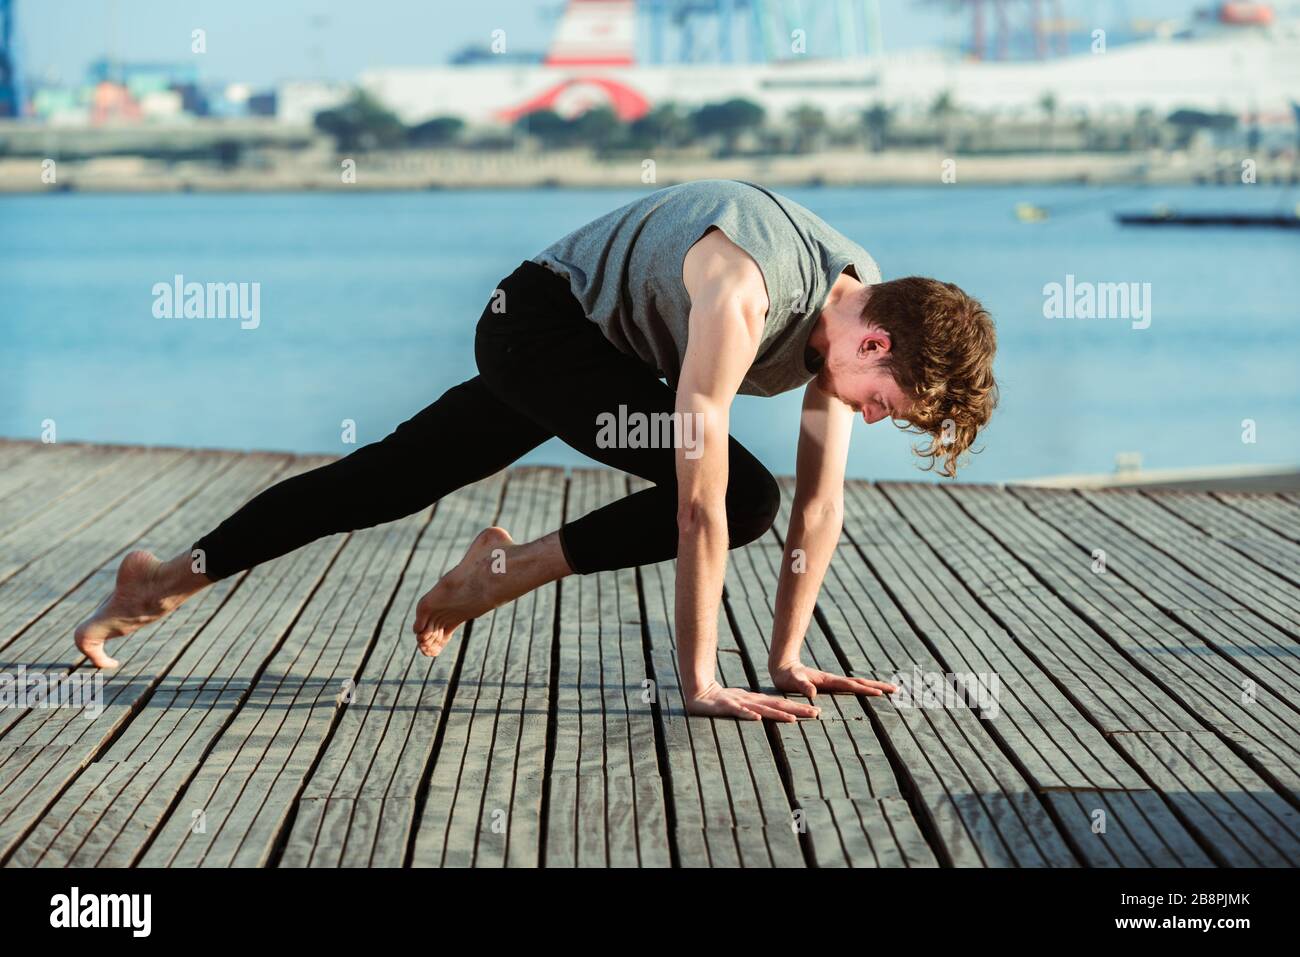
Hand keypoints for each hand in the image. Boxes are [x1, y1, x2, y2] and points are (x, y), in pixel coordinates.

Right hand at [685, 681, 819, 721]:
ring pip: (762, 709)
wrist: (699, 692)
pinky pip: (738, 711)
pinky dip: (748, 714)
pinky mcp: (726, 706)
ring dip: (778, 714)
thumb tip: (772, 716)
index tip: (817, 712)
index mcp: (757, 701)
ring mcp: (740, 703)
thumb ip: (757, 709)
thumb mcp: (743, 705)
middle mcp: (752, 701)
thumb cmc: (722, 700)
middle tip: (816, 713)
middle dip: (798, 710)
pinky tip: (758, 718)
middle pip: (778, 705)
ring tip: (793, 719)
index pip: (782, 704)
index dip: (799, 708)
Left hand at [770, 661, 897, 699]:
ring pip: (858, 684)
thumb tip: (812, 693)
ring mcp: (834, 682)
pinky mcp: (831, 684)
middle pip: (861, 683)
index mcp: (829, 680)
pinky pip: (852, 687)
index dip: (865, 689)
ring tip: (890, 689)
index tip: (881, 693)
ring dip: (874, 687)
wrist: (783, 666)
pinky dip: (864, 689)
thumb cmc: (786, 676)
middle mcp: (834, 680)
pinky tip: (869, 692)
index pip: (851, 685)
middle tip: (897, 689)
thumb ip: (802, 686)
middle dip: (878, 686)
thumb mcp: (792, 681)